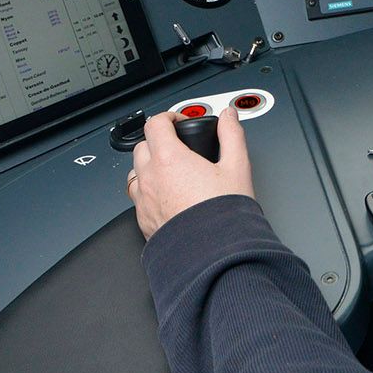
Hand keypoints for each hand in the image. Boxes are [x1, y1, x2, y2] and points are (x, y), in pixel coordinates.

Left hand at [126, 107, 254, 240]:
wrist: (214, 255)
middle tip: (177, 146)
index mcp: (169, 159)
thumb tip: (229, 117)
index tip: (179, 122)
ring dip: (149, 166)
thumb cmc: (223, 213)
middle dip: (158, 141)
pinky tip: (168, 197)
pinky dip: (148, 190)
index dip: (168, 117)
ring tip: (171, 172)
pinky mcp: (143, 221)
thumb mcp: (237, 166)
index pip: (155, 124)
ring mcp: (143, 201)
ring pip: (135, 173)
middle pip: (141, 146)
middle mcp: (150, 178)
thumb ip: (232, 135)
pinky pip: (137, 198)